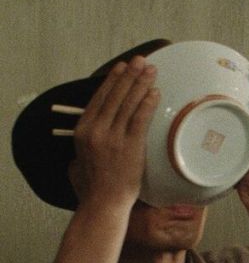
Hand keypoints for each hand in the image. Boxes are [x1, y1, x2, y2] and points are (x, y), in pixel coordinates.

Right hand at [70, 56, 158, 208]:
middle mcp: (96, 129)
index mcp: (83, 130)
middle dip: (130, 75)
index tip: (122, 67)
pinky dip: (147, 103)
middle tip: (141, 61)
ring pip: (128, 104)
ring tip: (152, 70)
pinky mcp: (130, 146)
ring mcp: (113, 137)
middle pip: (115, 95)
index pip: (99, 98)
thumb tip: (91, 136)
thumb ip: (85, 144)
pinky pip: (140, 119)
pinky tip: (155, 92)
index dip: (113, 80)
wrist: (103, 202)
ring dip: (141, 84)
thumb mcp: (80, 159)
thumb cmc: (94, 186)